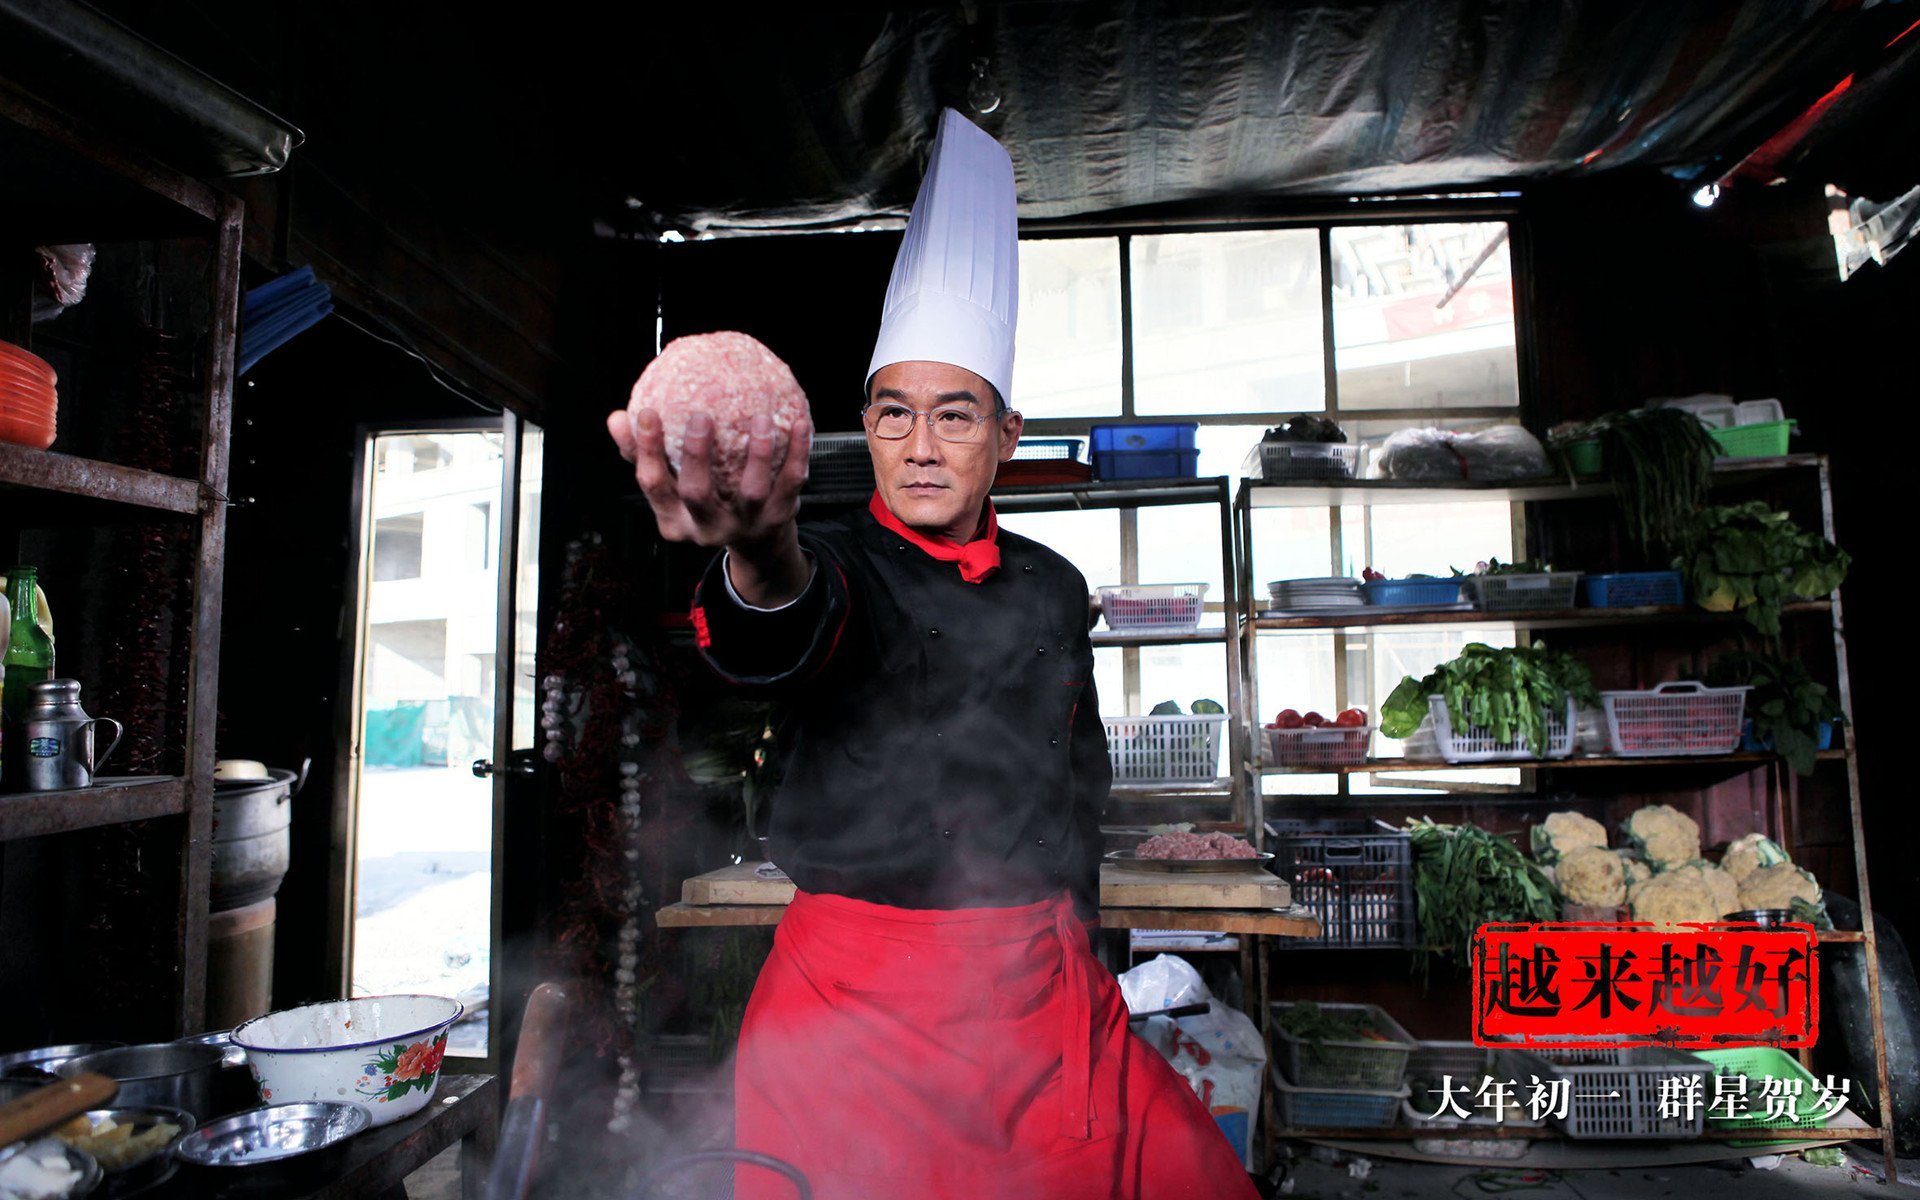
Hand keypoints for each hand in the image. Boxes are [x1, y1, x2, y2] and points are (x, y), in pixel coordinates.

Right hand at [606, 406, 812, 548]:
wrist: (758, 545)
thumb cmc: (706, 505)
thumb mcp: (672, 490)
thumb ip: (644, 456)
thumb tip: (616, 419)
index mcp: (675, 520)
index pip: (654, 485)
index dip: (646, 450)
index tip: (646, 412)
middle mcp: (708, 527)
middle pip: (696, 493)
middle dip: (697, 455)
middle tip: (700, 417)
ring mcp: (746, 525)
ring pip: (751, 490)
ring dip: (757, 453)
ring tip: (760, 418)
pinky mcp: (779, 518)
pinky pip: (790, 482)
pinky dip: (796, 452)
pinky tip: (798, 421)